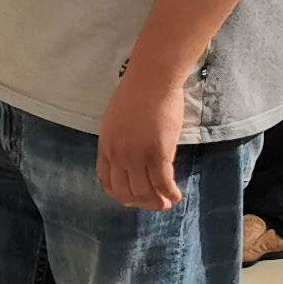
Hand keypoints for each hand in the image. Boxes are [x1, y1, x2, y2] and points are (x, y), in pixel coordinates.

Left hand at [97, 62, 188, 210]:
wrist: (151, 80)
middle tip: (154, 203)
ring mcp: (137, 156)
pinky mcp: (158, 154)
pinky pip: (163, 184)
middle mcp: (118, 156)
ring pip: (145, 193)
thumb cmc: (137, 94)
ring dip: (157, 203)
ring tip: (167, 202)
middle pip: (126, 193)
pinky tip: (176, 195)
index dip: (121, 195)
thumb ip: (118, 141)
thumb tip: (128, 157)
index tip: (133, 198)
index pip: (108, 182)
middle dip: (141, 203)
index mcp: (106, 147)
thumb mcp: (115, 121)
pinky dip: (170, 194)